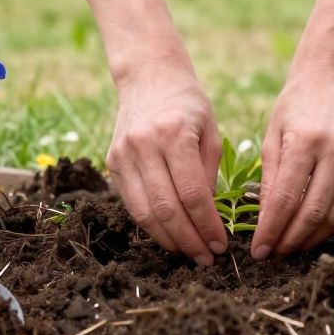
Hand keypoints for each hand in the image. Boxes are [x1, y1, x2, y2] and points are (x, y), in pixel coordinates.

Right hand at [107, 59, 225, 265]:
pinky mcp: (112, 162)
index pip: (192, 194)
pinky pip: (131, 203)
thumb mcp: (210, 130)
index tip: (220, 244)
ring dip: (168, 239)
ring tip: (189, 253)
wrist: (149, 76)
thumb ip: (209, 173)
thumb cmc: (188, 104)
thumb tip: (207, 218)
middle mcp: (144, 144)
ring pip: (144, 212)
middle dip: (189, 240)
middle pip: (166, 208)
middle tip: (206, 258)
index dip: (206, 225)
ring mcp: (123, 154)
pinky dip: (150, 225)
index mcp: (174, 134)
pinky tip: (169, 235)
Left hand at [252, 67, 333, 258]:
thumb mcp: (272, 135)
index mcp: (306, 140)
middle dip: (292, 240)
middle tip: (274, 255)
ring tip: (291, 247)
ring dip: (312, 237)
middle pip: (314, 211)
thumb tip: (265, 223)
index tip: (259, 250)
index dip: (272, 230)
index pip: (287, 199)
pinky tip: (312, 229)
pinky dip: (330, 221)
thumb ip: (270, 179)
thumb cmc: (295, 105)